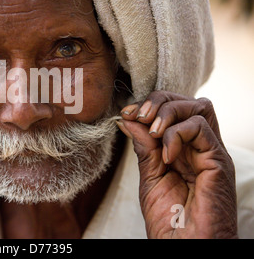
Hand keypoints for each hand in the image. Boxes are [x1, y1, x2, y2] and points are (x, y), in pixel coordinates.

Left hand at [117, 91, 237, 238]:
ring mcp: (211, 152)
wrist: (184, 247)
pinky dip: (176, 134)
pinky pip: (201, 128)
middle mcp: (200, 147)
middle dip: (158, 101)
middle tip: (137, 115)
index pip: (174, 109)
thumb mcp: (150, 176)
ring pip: (198, 107)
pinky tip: (166, 155)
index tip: (125, 114)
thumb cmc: (169, 219)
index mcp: (185, 149)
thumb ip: (143, 147)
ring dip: (168, 113)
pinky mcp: (219, 161)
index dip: (149, 105)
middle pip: (187, 101)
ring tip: (151, 132)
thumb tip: (127, 118)